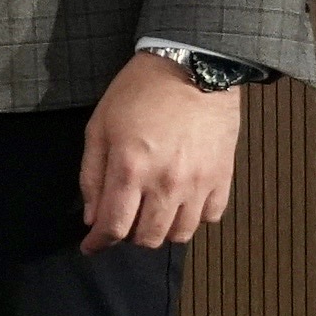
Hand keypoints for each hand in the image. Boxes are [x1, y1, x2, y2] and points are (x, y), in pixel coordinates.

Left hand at [80, 53, 243, 248]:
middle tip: (123, 220)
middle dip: (129, 236)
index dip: (98, 243)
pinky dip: (193, 217)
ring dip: (161, 230)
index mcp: (130, 170)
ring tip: (152, 212)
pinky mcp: (224, 177)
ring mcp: (199, 183)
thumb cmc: (138, 94)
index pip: (113, 226)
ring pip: (180, 234)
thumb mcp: (99, 128)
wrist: (193, 69)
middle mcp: (167, 184)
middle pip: (148, 238)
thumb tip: (92, 217)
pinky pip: (209, 217)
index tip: (91, 247)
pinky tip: (181, 201)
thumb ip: (92, 176)